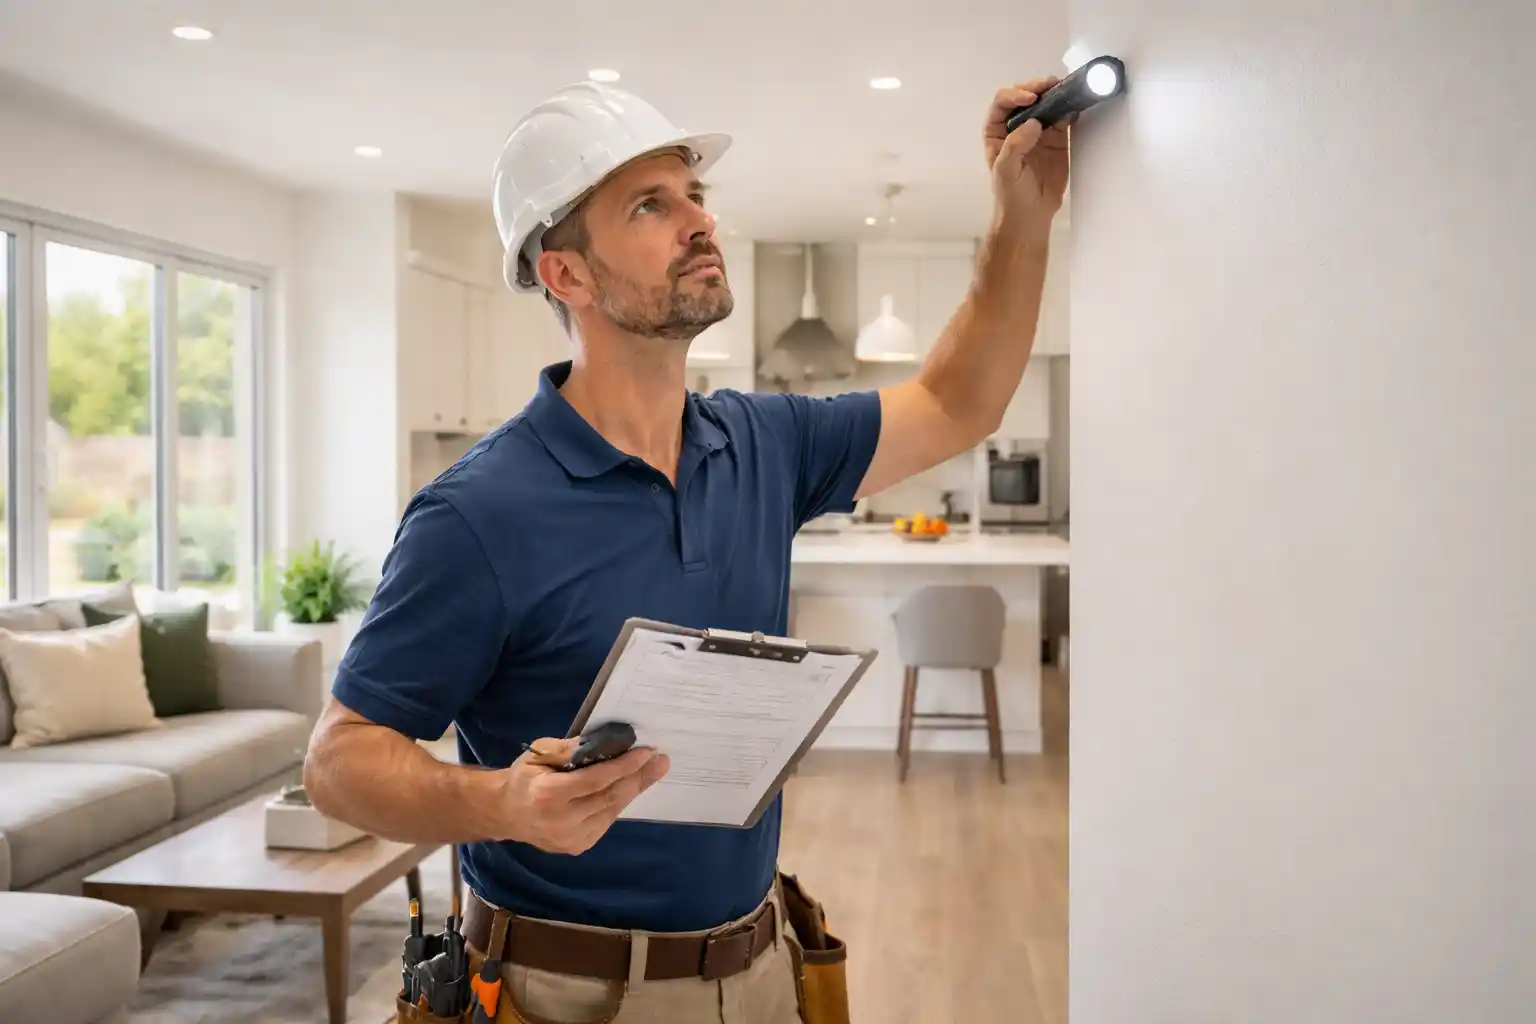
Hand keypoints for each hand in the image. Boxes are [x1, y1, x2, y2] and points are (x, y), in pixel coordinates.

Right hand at [490, 737, 669, 854]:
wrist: (505, 813)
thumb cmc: (524, 778)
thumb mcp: (540, 753)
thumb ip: (572, 749)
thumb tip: (608, 742)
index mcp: (549, 795)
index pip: (597, 780)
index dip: (625, 766)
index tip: (647, 752)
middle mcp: (561, 821)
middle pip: (610, 797)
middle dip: (638, 777)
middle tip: (660, 761)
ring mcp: (570, 838)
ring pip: (612, 810)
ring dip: (633, 790)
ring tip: (651, 771)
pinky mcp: (578, 847)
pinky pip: (606, 821)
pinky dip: (618, 803)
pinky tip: (628, 788)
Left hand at [984, 78, 1070, 238]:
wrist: (1031, 215)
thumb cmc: (1010, 195)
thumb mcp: (1005, 171)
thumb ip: (1015, 145)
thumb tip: (1032, 122)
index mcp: (996, 131)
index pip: (1002, 102)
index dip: (1015, 94)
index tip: (1030, 98)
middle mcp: (1016, 126)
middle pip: (1025, 95)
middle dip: (1037, 87)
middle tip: (1051, 85)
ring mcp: (1038, 130)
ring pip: (1046, 102)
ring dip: (1055, 93)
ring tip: (1066, 88)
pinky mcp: (1057, 138)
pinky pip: (1064, 117)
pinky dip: (1070, 108)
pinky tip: (1075, 104)